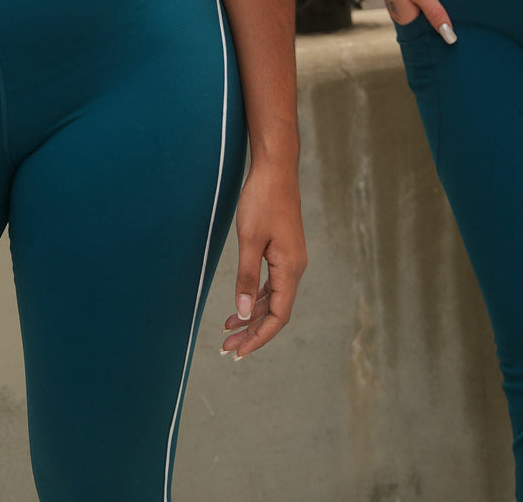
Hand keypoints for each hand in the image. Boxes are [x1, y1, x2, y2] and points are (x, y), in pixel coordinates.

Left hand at [219, 160, 305, 359]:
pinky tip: (240, 303)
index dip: (259, 337)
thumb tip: (242, 311)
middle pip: (275, 311)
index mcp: (290, 268)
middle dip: (252, 332)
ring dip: (251, 315)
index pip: (278, 316)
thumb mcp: (249, 240)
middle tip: (227, 349)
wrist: (275, 169)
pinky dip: (255, 296)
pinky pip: (271, 283)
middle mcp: (295, 267)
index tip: (239, 352)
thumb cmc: (262, 200)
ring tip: (227, 330)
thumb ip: (246, 277)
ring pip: (272, 298)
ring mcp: (290, 259)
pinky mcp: (283, 250)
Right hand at [359, 0, 456, 43]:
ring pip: (423, 4)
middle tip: (457, 8)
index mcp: (404, 19)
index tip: (458, 25)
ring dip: (433, 0)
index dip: (442, 27)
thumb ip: (436, 15)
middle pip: (425, 18)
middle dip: (438, 12)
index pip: (427, 30)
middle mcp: (400, 11)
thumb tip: (450, 39)